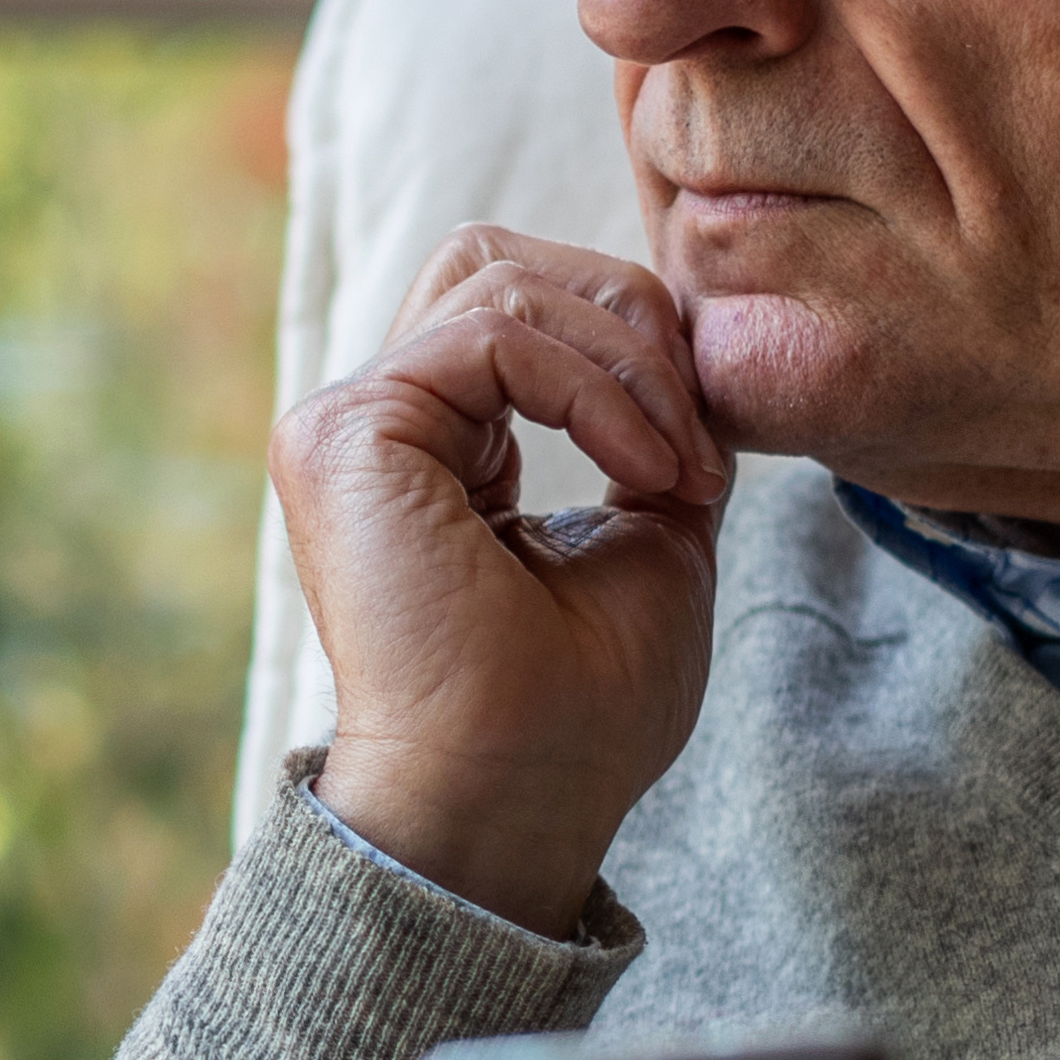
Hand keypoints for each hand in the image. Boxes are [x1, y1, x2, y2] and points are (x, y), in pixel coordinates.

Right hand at [274, 226, 728, 930]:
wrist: (515, 800)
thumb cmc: (578, 713)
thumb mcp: (651, 542)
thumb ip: (654, 439)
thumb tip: (697, 360)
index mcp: (434, 451)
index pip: (522, 306)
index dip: (634, 343)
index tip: (711, 457)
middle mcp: (376, 427)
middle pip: (496, 258)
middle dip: (624, 314)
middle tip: (695, 428)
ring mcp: (348, 423)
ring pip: (498, 277)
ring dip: (626, 359)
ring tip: (677, 465)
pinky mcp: (348, 433)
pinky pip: (493, 330)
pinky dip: (593, 386)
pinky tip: (640, 470)